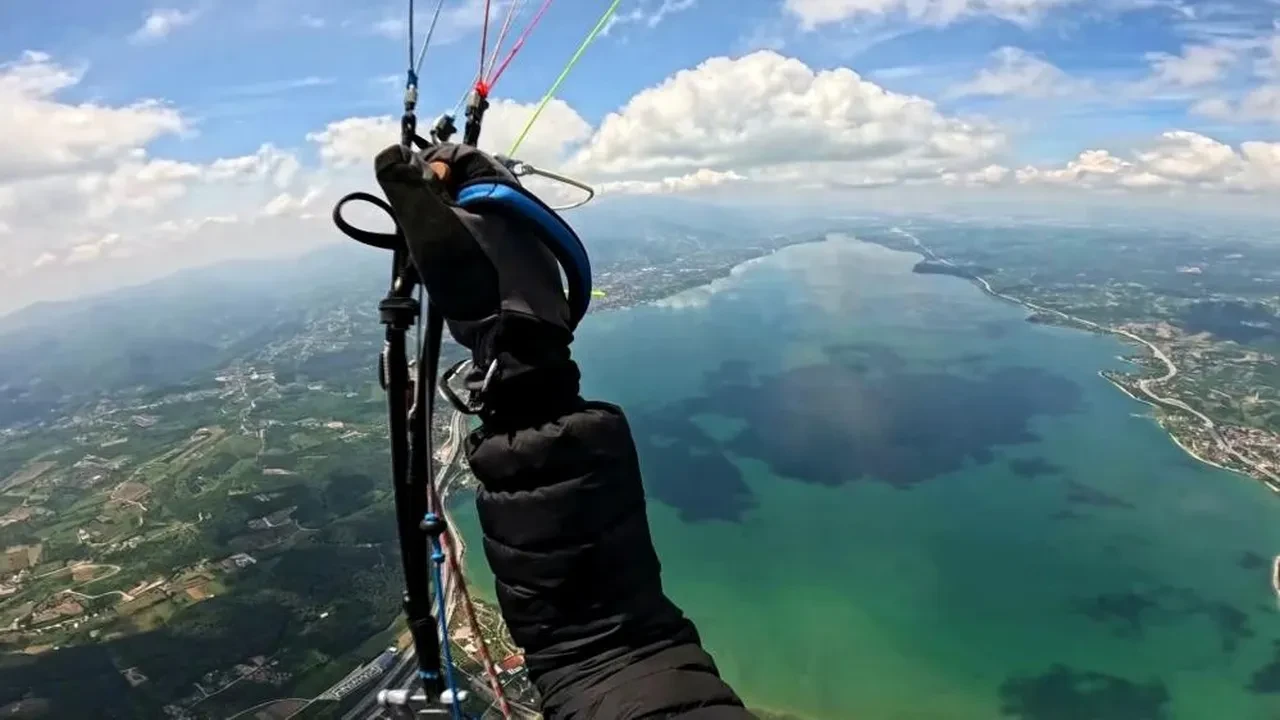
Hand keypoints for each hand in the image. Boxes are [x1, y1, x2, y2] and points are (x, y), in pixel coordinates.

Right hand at [374, 143, 579, 420]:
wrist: (520, 339)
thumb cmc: (475, 278)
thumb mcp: (431, 229)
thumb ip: (409, 188)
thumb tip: (391, 152)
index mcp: (503, 187)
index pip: (459, 154)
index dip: (427, 166)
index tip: (408, 194)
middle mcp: (520, 207)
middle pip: (465, 187)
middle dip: (434, 203)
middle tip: (415, 230)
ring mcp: (527, 238)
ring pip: (474, 218)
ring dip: (447, 230)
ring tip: (432, 257)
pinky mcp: (525, 267)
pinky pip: (487, 245)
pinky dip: (465, 252)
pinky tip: (455, 276)